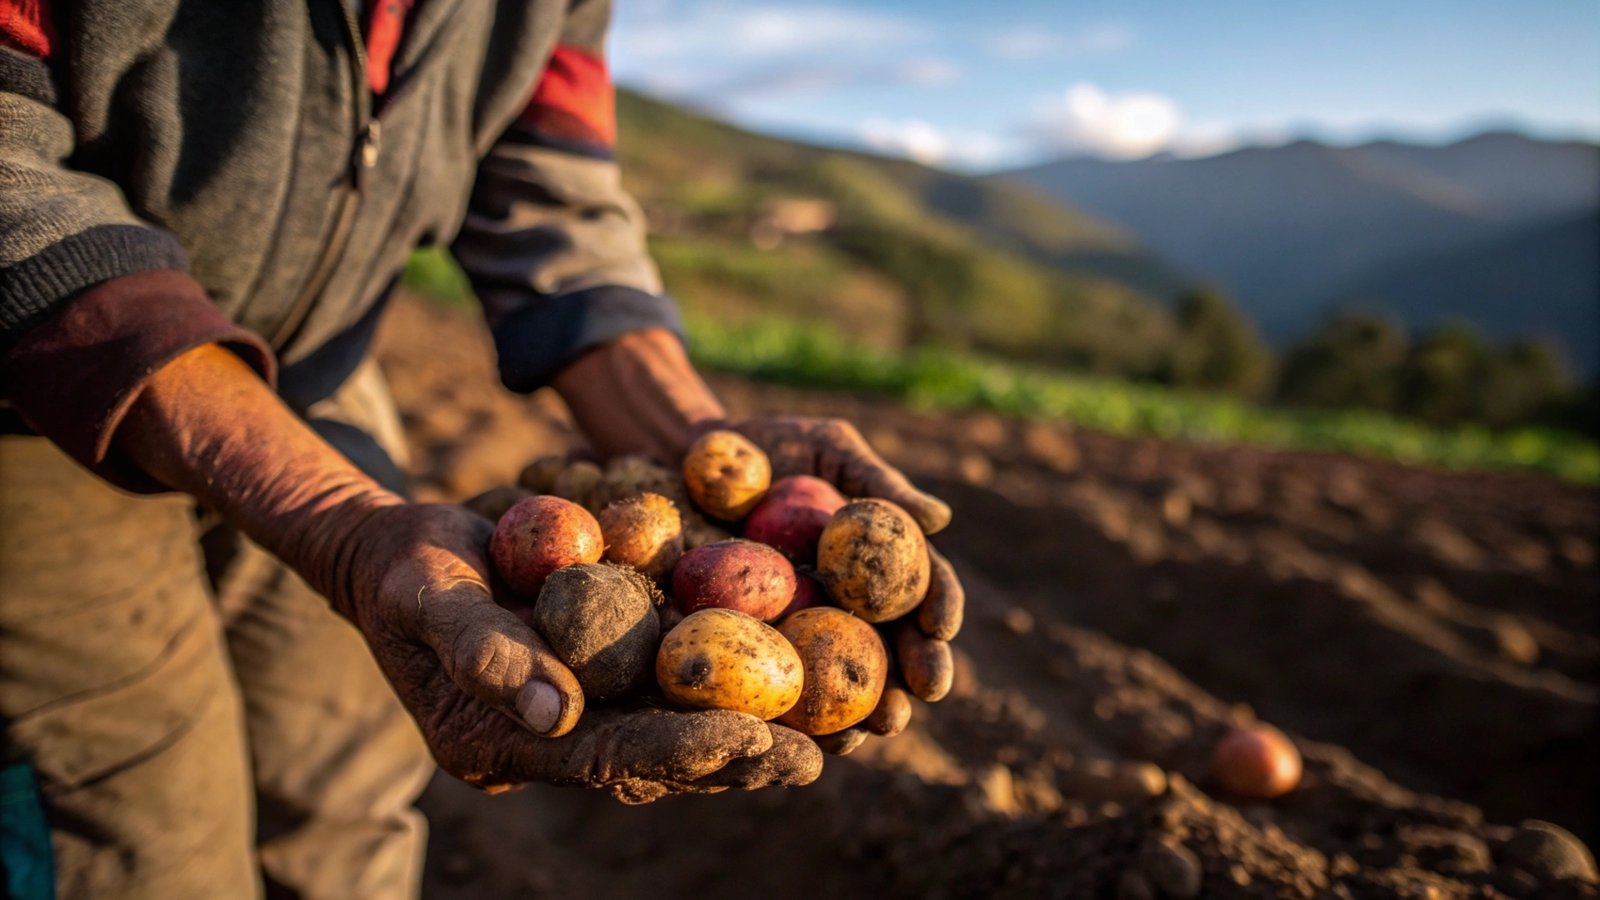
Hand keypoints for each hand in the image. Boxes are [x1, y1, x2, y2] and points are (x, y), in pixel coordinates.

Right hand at [340, 502, 822, 798]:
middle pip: (654, 762)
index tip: (749, 737)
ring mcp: (575, 714)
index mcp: (499, 743)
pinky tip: (788, 679)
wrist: (396, 554)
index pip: (604, 756)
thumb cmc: (404, 570)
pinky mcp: (599, 680)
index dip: (679, 749)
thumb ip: (479, 648)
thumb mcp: (424, 594)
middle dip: (734, 758)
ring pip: (672, 736)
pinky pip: (669, 694)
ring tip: (823, 734)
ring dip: (746, 737)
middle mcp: (548, 740)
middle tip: (812, 754)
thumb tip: (550, 708)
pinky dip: (727, 691)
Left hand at [734, 416, 964, 749]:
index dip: (938, 610)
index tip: (941, 629)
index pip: (921, 589)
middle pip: (890, 648)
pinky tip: (791, 737)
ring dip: (855, 716)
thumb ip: (876, 482)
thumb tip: (939, 520)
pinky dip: (785, 716)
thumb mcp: (825, 450)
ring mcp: (798, 627)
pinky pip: (769, 685)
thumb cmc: (768, 444)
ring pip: (838, 682)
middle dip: (906, 680)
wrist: (686, 453)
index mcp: (875, 561)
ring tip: (861, 735)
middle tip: (913, 701)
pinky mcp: (745, 643)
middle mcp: (846, 603)